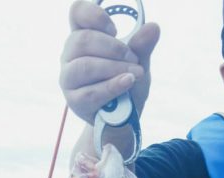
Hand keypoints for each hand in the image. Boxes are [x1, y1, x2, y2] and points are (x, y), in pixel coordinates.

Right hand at [60, 0, 159, 124]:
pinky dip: (112, 87)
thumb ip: (142, 47)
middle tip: (134, 59)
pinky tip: (127, 83)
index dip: (94, 15)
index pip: (77, 13)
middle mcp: (71, 55)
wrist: (123, 119)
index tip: (115, 29)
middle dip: (113, 48)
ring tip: (135, 74)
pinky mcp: (74, 101)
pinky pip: (91, 92)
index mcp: (83, 37)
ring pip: (85, 66)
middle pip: (82, 40)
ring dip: (114, 68)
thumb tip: (154, 28)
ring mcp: (69, 78)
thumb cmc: (125, 85)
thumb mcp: (137, 63)